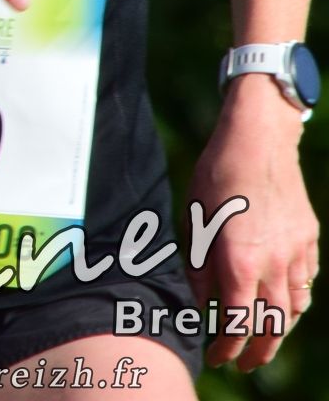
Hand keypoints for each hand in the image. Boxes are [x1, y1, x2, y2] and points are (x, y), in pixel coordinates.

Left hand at [190, 79, 319, 370]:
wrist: (259, 141)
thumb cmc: (217, 176)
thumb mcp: (195, 219)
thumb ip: (199, 266)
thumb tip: (199, 302)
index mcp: (241, 260)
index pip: (239, 322)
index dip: (228, 346)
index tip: (216, 356)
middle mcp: (275, 263)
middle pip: (273, 325)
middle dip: (258, 351)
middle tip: (244, 364)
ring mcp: (298, 253)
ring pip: (295, 307)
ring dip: (279, 329)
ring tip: (263, 339)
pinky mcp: (310, 241)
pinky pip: (306, 282)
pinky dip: (295, 300)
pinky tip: (283, 302)